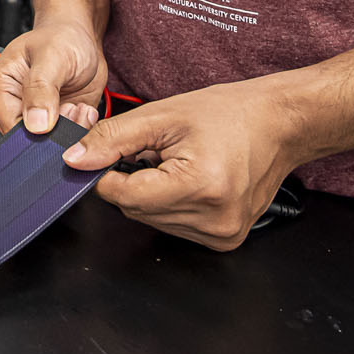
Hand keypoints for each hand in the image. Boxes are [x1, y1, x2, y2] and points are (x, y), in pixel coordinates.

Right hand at [0, 17, 107, 135]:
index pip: (9, 127)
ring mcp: (32, 117)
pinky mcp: (52, 125)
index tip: (61, 115)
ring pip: (48, 145)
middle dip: (57, 131)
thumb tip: (35, 123)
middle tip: (72, 106)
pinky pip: (65, 142)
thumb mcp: (52, 56)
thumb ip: (41, 89)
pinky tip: (82, 110)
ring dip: (71, 130)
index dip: (37, 130)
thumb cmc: (61, 38)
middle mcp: (11, 106)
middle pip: (28, 140)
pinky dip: (80, 130)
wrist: (81, 39)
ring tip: (77, 106)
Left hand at [58, 77, 306, 249]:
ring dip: (152, 193)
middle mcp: (214, 219)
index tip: (107, 154)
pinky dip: (171, 205)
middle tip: (153, 152)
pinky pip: (175, 227)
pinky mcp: (226, 240)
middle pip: (136, 211)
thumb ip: (112, 139)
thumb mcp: (162, 115)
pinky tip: (190, 180)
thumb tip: (75, 161)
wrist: (278, 125)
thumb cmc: (227, 114)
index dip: (107, 174)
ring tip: (177, 164)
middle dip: (132, 180)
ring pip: (152, 221)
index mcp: (200, 186)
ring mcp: (223, 235)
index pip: (124, 196)